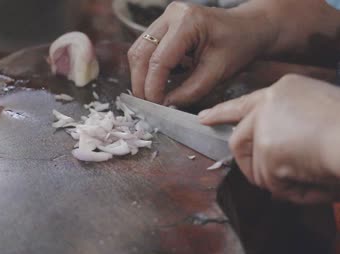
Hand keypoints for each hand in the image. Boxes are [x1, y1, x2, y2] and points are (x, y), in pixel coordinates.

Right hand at [127, 1, 275, 105]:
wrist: (247, 29)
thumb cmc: (238, 47)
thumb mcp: (217, 73)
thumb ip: (189, 91)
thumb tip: (164, 104)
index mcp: (188, 22)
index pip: (159, 59)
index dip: (153, 86)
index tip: (155, 106)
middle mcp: (171, 15)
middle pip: (141, 53)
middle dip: (141, 82)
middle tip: (148, 104)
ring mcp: (164, 18)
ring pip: (138, 51)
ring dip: (140, 76)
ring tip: (150, 96)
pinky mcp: (162, 26)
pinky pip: (144, 49)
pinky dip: (146, 69)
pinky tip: (155, 83)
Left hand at [199, 74, 339, 203]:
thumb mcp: (321, 116)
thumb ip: (289, 128)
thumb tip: (273, 157)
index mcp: (284, 90)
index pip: (244, 103)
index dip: (222, 112)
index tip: (204, 118)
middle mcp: (268, 103)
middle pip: (238, 140)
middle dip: (248, 166)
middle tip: (265, 177)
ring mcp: (265, 125)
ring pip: (256, 167)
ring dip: (280, 182)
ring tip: (310, 177)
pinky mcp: (267, 147)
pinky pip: (271, 183)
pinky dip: (292, 192)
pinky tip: (314, 183)